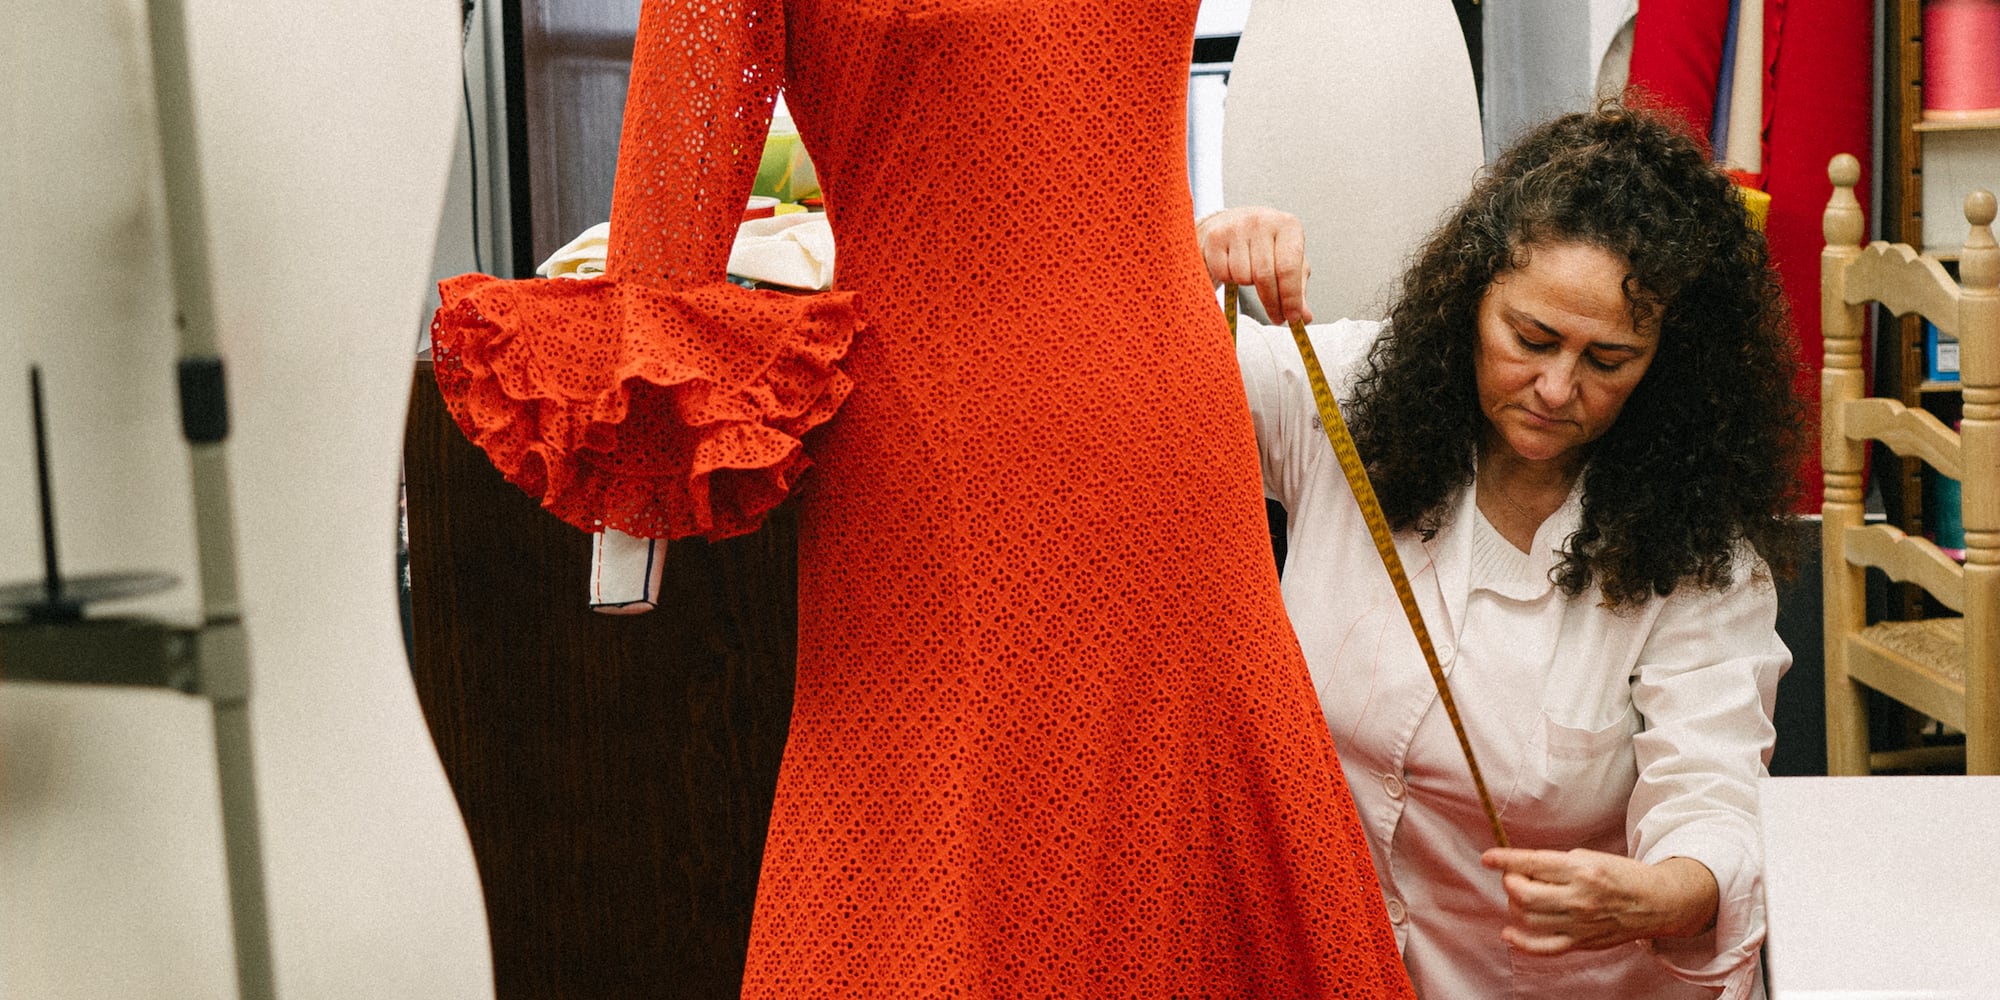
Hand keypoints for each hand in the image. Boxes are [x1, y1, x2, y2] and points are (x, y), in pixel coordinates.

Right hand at [1195, 206, 1312, 324]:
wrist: (1231, 223)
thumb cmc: (1264, 245)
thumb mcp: (1286, 260)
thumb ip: (1297, 288)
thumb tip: (1305, 317)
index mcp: (1288, 226)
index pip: (1289, 268)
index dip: (1291, 298)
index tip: (1292, 318)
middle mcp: (1262, 221)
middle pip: (1265, 276)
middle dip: (1271, 302)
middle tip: (1276, 317)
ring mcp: (1236, 227)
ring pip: (1242, 276)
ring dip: (1247, 285)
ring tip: (1250, 274)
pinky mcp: (1215, 237)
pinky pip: (1223, 273)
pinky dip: (1229, 278)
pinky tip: (1234, 268)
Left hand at [1480, 848, 1719, 954]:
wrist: (1656, 902)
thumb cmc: (1621, 875)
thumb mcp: (1590, 858)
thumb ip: (1555, 864)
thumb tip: (1519, 867)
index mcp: (1580, 869)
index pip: (1531, 863)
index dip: (1504, 860)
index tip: (1488, 858)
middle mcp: (1577, 897)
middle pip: (1523, 893)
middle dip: (1510, 882)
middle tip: (1514, 876)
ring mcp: (1578, 923)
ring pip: (1528, 918)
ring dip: (1514, 906)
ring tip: (1520, 897)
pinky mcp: (1581, 942)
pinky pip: (1543, 947)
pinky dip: (1521, 943)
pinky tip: (1509, 933)